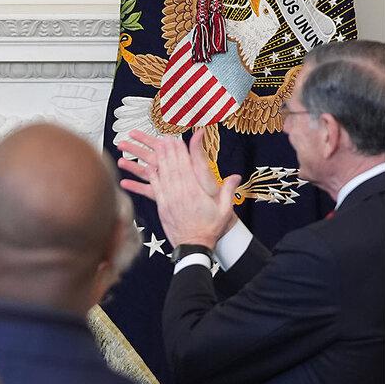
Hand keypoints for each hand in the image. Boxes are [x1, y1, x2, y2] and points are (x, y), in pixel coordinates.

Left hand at [117, 129, 240, 247]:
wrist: (193, 246)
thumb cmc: (210, 228)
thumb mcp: (224, 210)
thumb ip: (228, 192)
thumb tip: (236, 176)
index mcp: (195, 193)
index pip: (186, 168)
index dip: (181, 152)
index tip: (177, 140)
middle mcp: (179, 194)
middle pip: (172, 168)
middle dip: (168, 151)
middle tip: (164, 137)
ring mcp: (169, 201)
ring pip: (162, 176)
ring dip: (158, 161)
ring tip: (154, 147)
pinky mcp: (162, 208)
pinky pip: (154, 189)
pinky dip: (151, 177)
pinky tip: (148, 167)